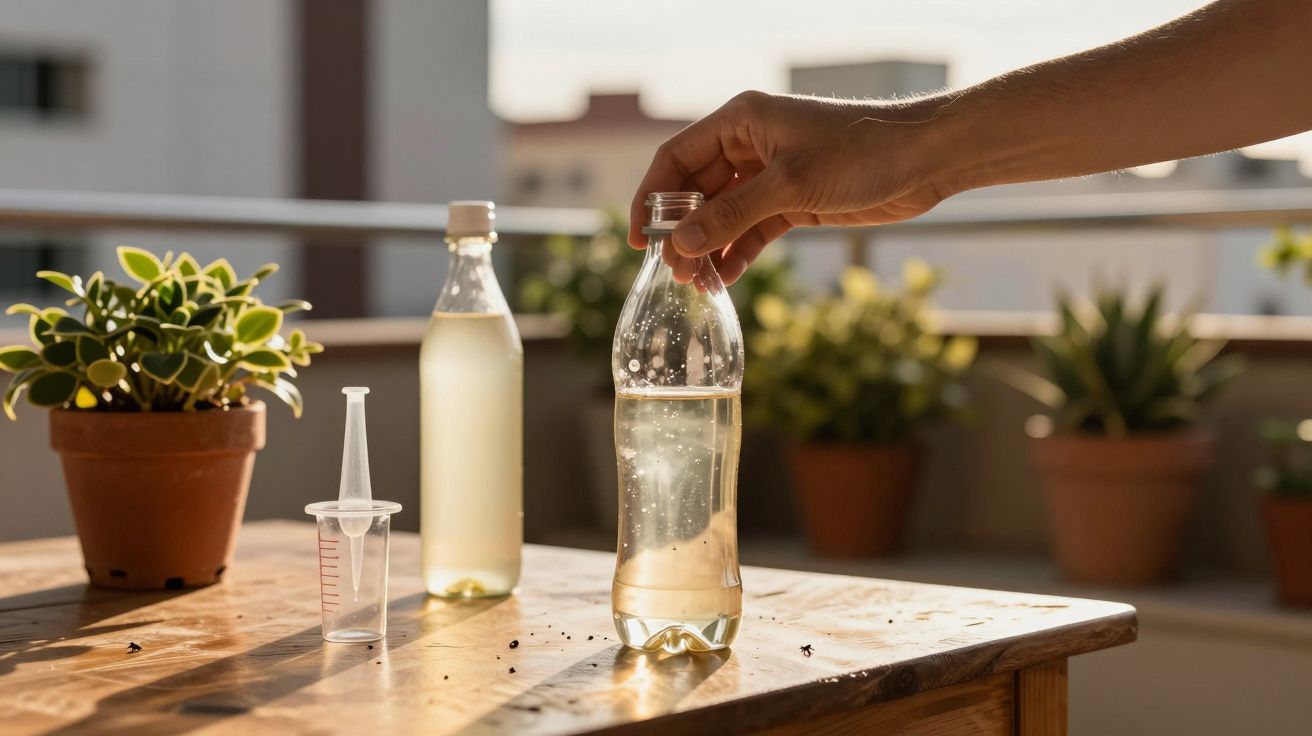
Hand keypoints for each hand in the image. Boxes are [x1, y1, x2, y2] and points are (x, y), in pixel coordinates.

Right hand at [628, 91, 952, 284]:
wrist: (925, 157)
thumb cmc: (860, 153)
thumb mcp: (789, 186)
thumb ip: (731, 216)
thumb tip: (679, 246)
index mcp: (740, 121)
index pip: (676, 159)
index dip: (652, 198)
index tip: (638, 239)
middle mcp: (750, 144)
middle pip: (696, 191)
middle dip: (683, 232)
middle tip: (675, 272)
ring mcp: (771, 174)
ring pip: (723, 214)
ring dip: (709, 248)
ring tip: (699, 283)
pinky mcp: (794, 199)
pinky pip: (752, 229)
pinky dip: (738, 252)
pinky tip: (727, 279)